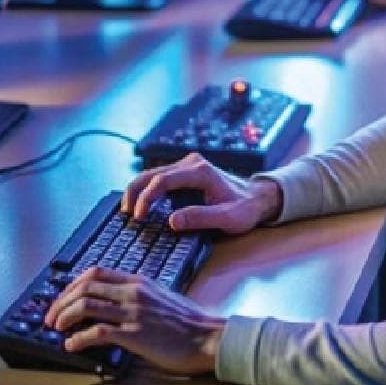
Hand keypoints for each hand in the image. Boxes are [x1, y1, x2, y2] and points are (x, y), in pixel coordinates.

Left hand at [44, 266, 225, 374]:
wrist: (208, 338)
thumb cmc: (189, 322)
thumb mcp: (161, 297)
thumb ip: (138, 296)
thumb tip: (114, 304)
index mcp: (138, 282)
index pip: (97, 272)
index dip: (73, 283)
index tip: (62, 296)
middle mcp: (133, 292)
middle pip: (86, 286)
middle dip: (61, 300)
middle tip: (51, 316)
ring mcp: (133, 313)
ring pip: (87, 305)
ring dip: (64, 316)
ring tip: (56, 328)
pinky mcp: (135, 335)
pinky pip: (98, 332)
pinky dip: (79, 338)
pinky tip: (71, 345)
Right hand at [122, 151, 281, 232]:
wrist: (257, 197)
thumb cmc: (245, 208)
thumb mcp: (228, 218)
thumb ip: (201, 218)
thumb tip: (173, 221)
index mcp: (200, 171)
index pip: (163, 180)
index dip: (147, 197)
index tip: (140, 216)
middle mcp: (191, 163)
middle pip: (152, 174)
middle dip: (135, 193)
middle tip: (127, 214)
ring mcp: (187, 166)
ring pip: (152, 174)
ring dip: (138, 190)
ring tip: (129, 211)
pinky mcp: (185, 172)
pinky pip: (159, 178)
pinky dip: (146, 190)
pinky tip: (141, 204)